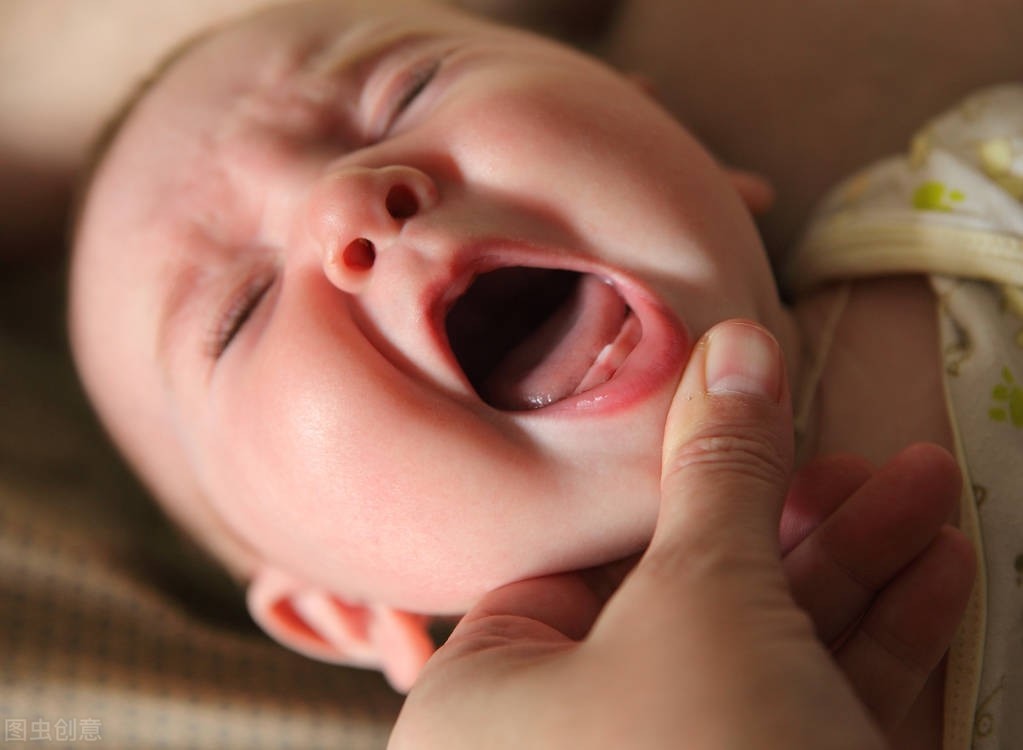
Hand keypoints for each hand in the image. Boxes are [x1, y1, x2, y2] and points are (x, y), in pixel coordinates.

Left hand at [390, 320, 973, 748]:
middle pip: (689, 607)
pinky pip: (805, 714)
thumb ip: (717, 471)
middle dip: (798, 526)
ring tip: (925, 495)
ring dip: (853, 574)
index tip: (760, 430)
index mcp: (488, 706)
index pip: (583, 569)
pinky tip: (934, 575)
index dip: (677, 500)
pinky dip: (869, 650)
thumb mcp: (706, 598)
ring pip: (759, 660)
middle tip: (877, 464)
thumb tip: (733, 344)